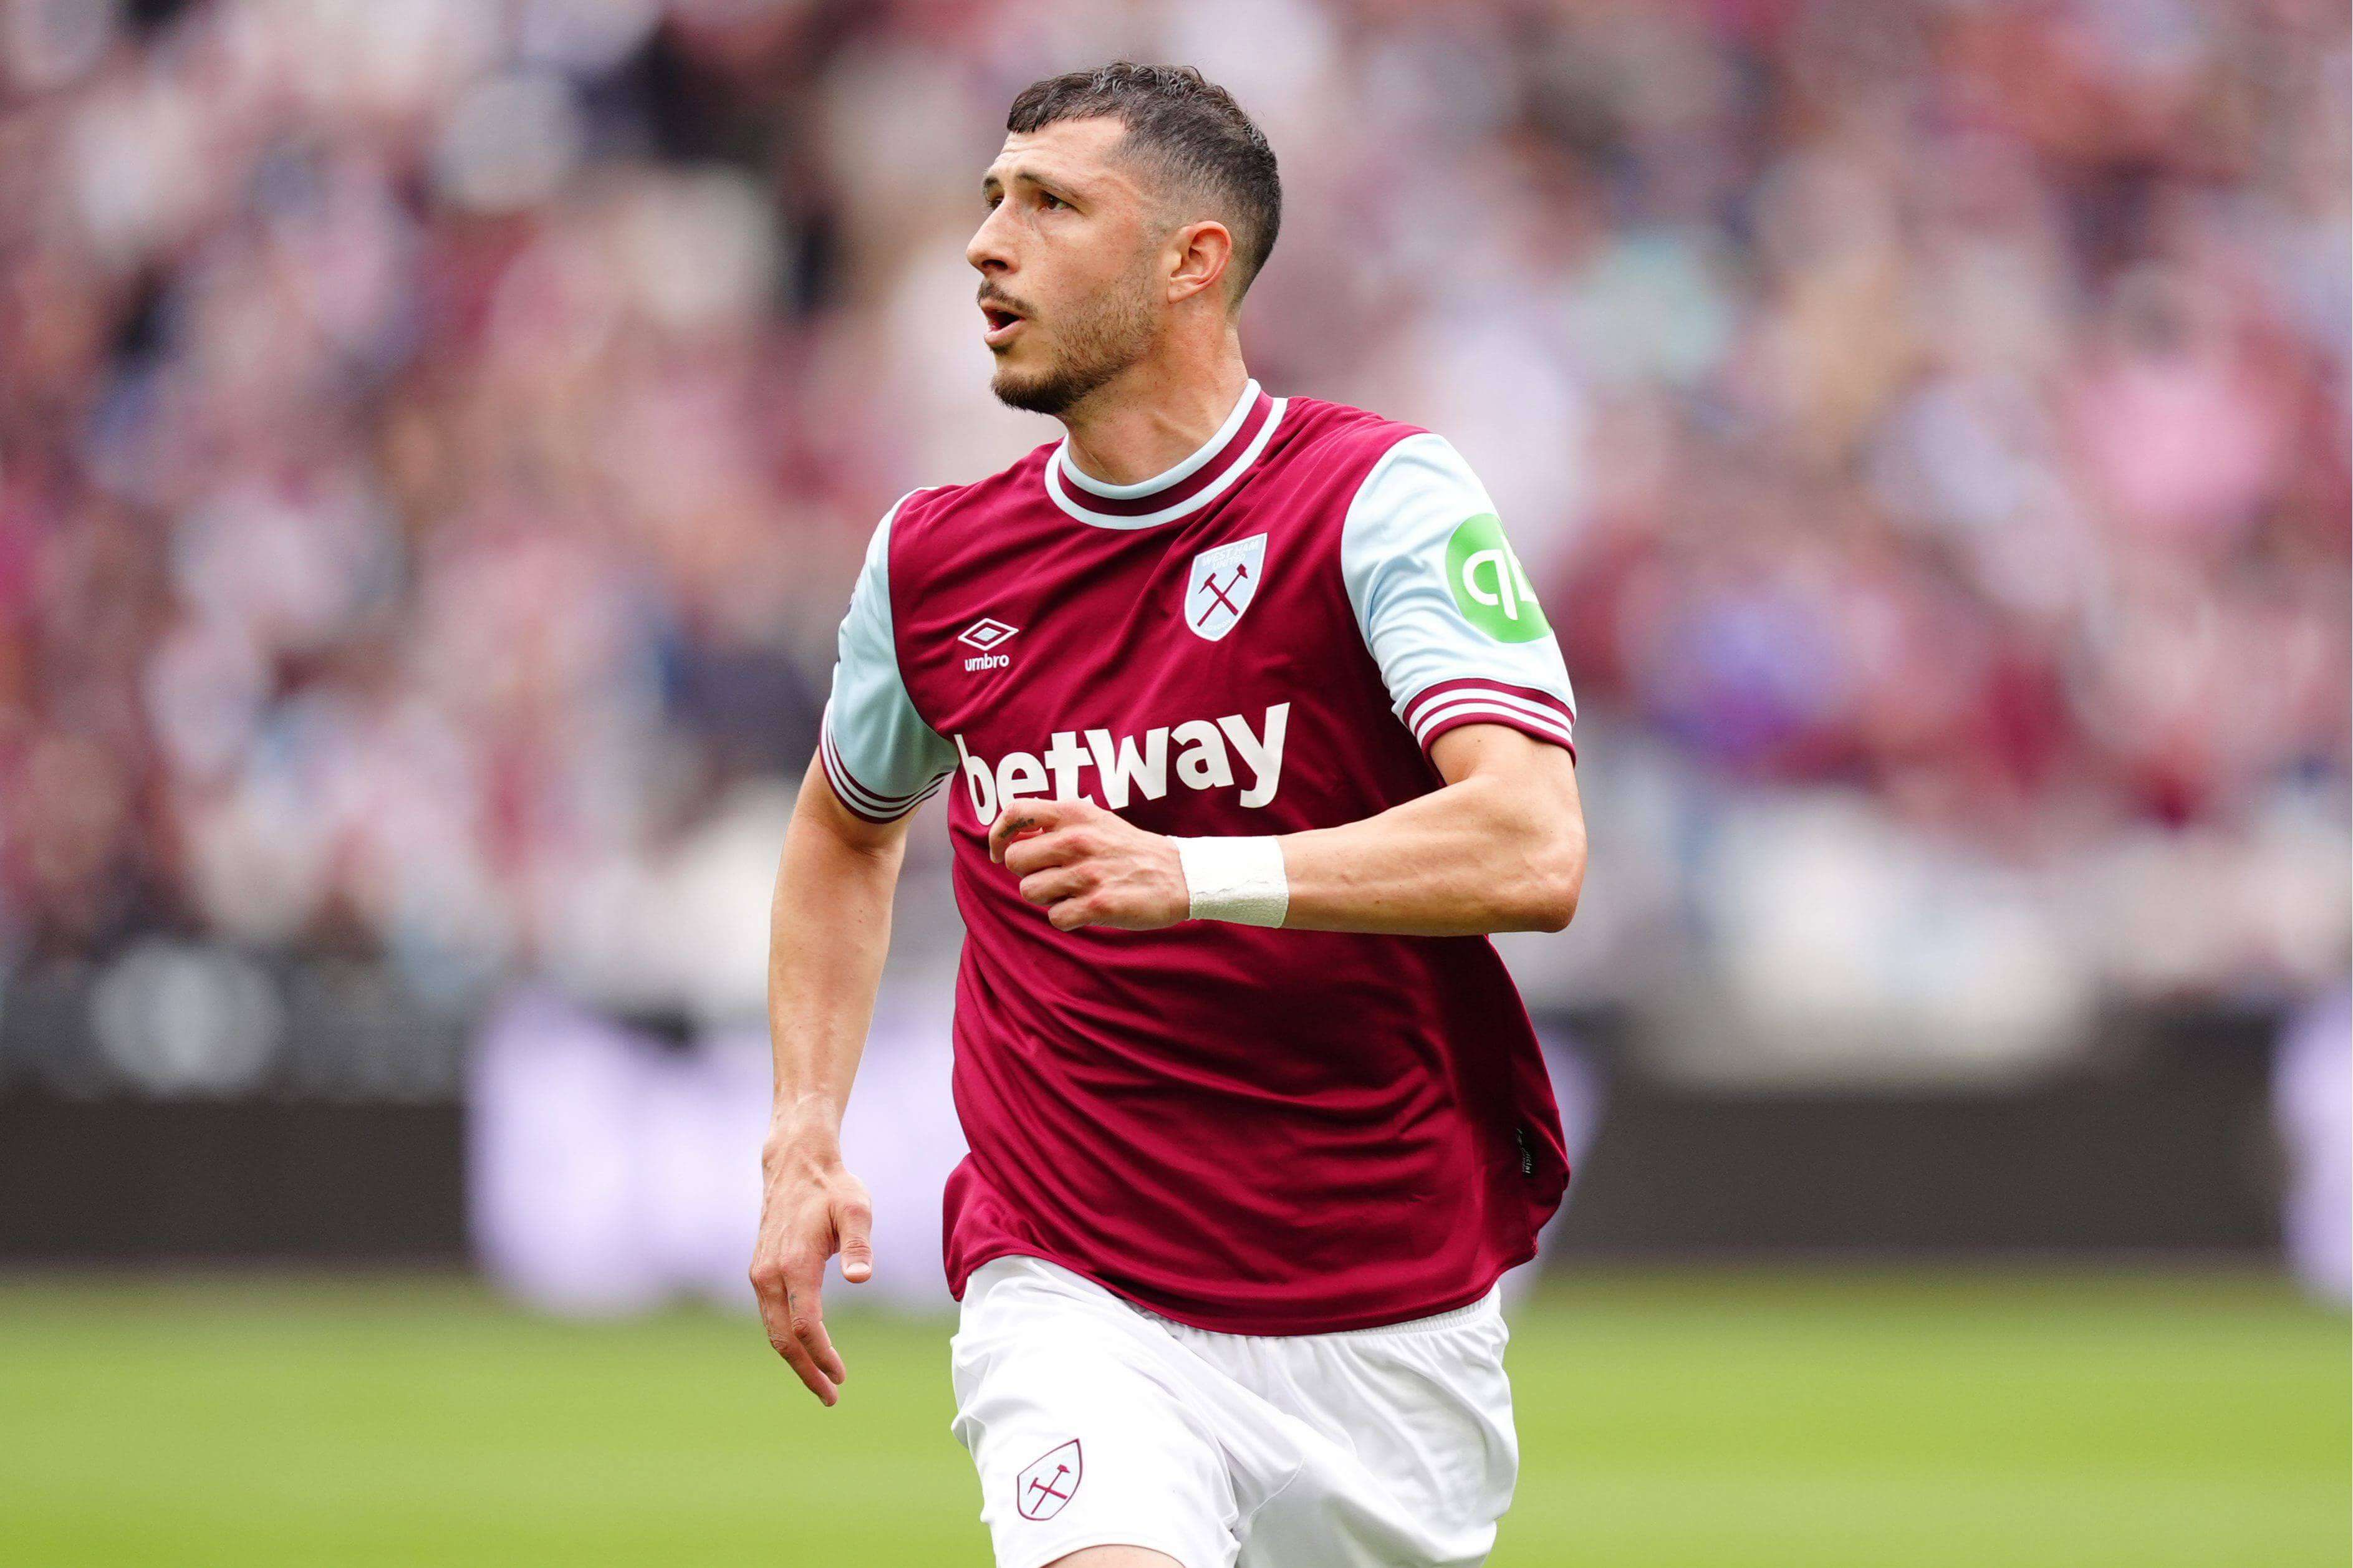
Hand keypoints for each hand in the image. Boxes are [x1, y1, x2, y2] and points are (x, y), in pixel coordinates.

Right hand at [748, 1115, 872, 1405]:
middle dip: (807, 1370)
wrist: (795, 1164)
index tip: (841, 1377)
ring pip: (774, 1330)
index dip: (822, 1355)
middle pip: (784, 1338)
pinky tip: (806, 1350)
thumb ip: (858, 1244)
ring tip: (822, 1382)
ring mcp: (760, 1274)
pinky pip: (771, 1316)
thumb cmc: (832, 1187)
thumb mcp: (856, 1208)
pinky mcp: (760, 1271)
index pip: (806, 1325)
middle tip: (832, 1397)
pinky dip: (787, 1338)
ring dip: (795, 1359)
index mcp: (794, 1264)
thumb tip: (861, 1279)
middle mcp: (769, 1274)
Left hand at [987, 796, 1189, 931]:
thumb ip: (1055, 824)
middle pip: (1015, 860)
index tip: (999, 851)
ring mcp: (1087, 873)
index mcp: (1074, 814)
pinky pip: (1055, 918)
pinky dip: (1067, 918)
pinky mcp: (1098, 905)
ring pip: (1030, 891)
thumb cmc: (1129, 849)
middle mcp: (1077, 840)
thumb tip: (1011, 838)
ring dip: (1046, 897)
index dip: (997, 834)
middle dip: (1026, 872)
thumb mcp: (1095, 820)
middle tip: (1051, 875)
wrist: (1180, 875)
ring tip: (1073, 892)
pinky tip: (1086, 908)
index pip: (1016, 811)